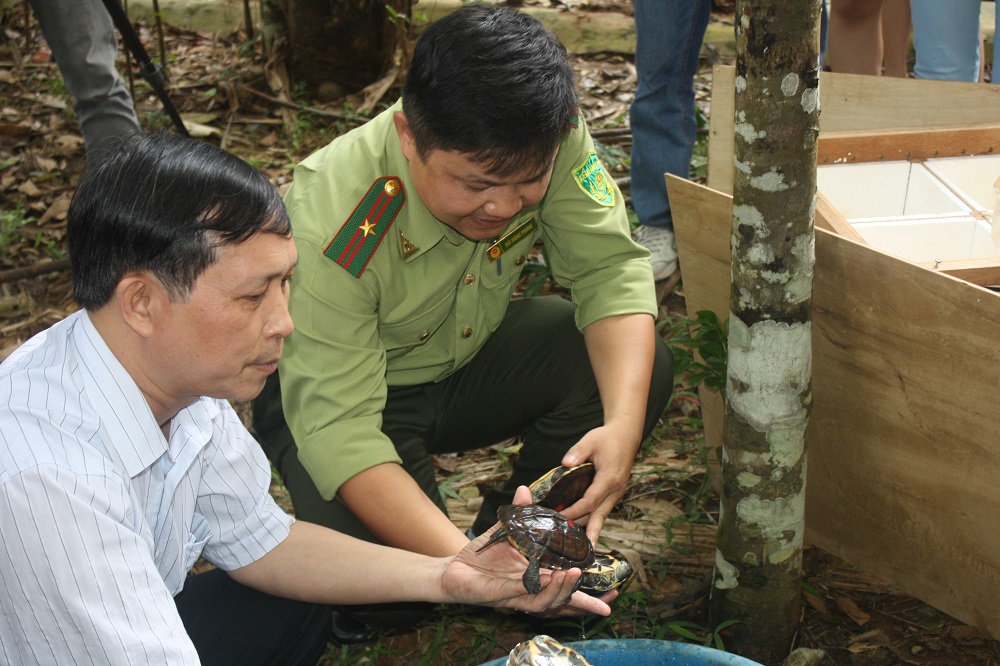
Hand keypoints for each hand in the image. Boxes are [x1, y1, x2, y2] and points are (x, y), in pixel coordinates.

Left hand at [441, 487, 612, 616]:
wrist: (453, 568)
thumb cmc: (481, 555)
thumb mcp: (505, 531)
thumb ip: (519, 513)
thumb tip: (526, 488)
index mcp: (536, 579)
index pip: (566, 588)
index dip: (587, 593)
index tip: (612, 592)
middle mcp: (530, 591)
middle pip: (563, 602)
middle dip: (585, 602)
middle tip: (607, 601)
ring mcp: (516, 596)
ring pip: (546, 601)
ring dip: (562, 589)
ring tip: (574, 575)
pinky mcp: (500, 596)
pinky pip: (521, 595)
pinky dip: (535, 588)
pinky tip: (546, 578)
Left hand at [558, 425, 637, 542]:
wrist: (626, 436)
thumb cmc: (607, 438)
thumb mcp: (591, 440)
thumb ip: (578, 452)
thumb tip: (565, 463)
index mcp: (609, 479)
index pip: (589, 501)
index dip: (573, 511)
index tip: (558, 516)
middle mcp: (615, 490)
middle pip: (599, 515)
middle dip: (587, 532)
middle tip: (575, 549)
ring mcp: (616, 493)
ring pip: (602, 515)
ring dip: (589, 528)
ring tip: (578, 546)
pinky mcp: (614, 493)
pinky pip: (603, 509)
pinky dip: (593, 519)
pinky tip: (583, 529)